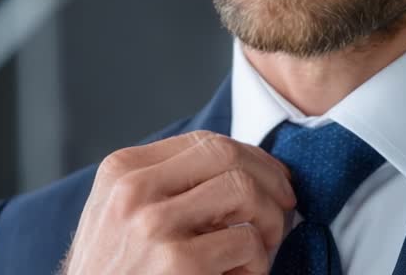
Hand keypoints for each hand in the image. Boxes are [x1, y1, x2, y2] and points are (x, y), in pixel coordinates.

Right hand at [61, 130, 295, 274]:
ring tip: (262, 248)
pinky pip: (247, 241)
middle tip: (284, 207)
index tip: (272, 177)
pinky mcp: (177, 263)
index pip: (204, 142)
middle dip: (270, 179)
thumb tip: (242, 168)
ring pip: (244, 190)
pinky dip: (257, 264)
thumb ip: (165, 187)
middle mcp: (132, 191)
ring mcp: (152, 226)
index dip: (250, 157)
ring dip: (269, 222)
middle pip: (228, 155)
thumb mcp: (121, 217)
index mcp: (121, 171)